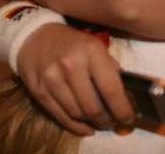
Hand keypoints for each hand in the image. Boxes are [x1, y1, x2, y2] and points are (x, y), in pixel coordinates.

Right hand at [17, 24, 134, 135]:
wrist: (35, 36)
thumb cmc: (72, 43)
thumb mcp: (95, 46)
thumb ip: (110, 69)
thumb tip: (126, 97)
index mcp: (91, 51)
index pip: (111, 89)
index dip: (122, 109)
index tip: (128, 118)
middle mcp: (71, 65)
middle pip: (93, 107)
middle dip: (107, 119)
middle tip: (113, 121)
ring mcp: (52, 79)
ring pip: (77, 114)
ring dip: (92, 122)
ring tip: (99, 121)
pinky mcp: (39, 91)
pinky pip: (61, 117)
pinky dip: (76, 126)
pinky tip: (86, 127)